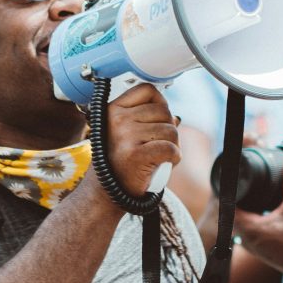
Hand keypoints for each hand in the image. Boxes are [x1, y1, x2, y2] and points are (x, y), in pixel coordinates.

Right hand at [105, 83, 180, 197]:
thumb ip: (145, 118)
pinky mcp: (137, 155)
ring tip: (159, 156)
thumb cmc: (118, 161)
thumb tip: (175, 117)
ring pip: (171, 130)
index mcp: (113, 110)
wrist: (107, 191)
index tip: (155, 120)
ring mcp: (126, 136)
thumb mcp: (124, 132)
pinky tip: (165, 162)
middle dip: (167, 129)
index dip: (159, 104)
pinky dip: (174, 157)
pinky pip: (170, 148)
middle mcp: (118, 120)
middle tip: (158, 144)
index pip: (148, 90)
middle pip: (164, 111)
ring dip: (172, 145)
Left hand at [233, 154, 282, 276]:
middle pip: (234, 214)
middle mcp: (245, 240)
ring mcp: (252, 248)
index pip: (228, 204)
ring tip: (256, 197)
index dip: (232, 190)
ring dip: (247, 212)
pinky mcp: (261, 252)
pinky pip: (251, 234)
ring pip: (242, 225)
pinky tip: (265, 215)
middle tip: (249, 185)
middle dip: (241, 199)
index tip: (239, 180)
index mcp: (247, 228)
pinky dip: (255, 223)